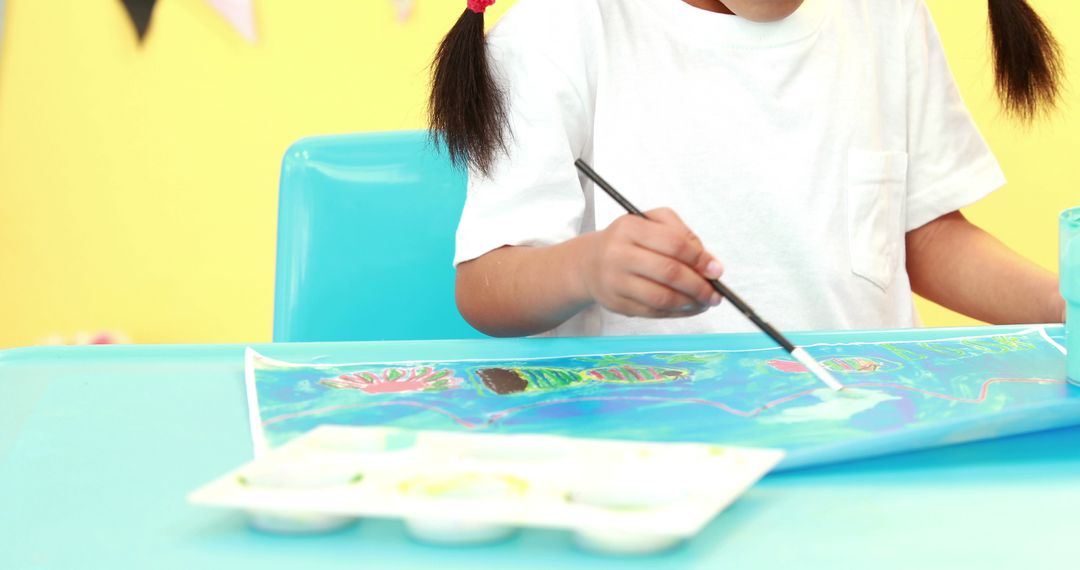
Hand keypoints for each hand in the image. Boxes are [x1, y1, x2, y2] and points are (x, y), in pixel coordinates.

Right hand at [578, 207, 723, 317]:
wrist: (590, 263)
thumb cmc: (629, 241)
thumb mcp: (652, 223)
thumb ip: (683, 235)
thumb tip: (710, 265)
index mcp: (629, 227)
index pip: (674, 243)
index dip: (700, 258)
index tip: (716, 270)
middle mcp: (618, 253)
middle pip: (669, 272)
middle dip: (699, 285)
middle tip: (715, 293)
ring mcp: (615, 281)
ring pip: (662, 297)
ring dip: (690, 303)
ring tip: (705, 302)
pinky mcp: (616, 303)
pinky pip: (653, 312)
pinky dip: (677, 313)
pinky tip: (688, 308)